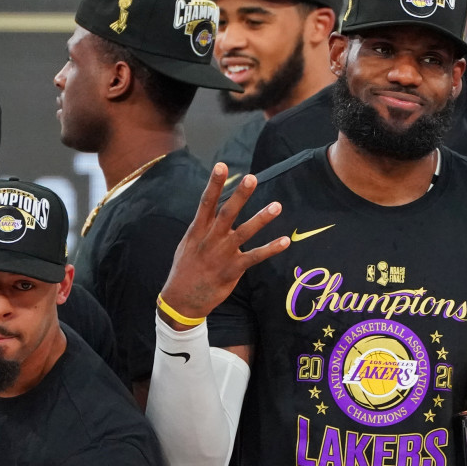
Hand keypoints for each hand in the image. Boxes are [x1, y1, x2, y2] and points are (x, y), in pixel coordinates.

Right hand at [158, 163, 288, 327]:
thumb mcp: (188, 244)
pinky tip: (285, 241)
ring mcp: (222, 254)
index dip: (214, 183)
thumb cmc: (185, 269)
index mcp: (197, 230)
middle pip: (227, 213)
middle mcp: (210, 239)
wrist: (181, 300)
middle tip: (252, 178)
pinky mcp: (232, 270)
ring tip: (277, 205)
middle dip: (240, 195)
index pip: (206, 202)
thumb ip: (202, 226)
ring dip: (261, 219)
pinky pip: (255, 257)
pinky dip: (270, 249)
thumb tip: (211, 209)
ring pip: (244, 233)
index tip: (221, 165)